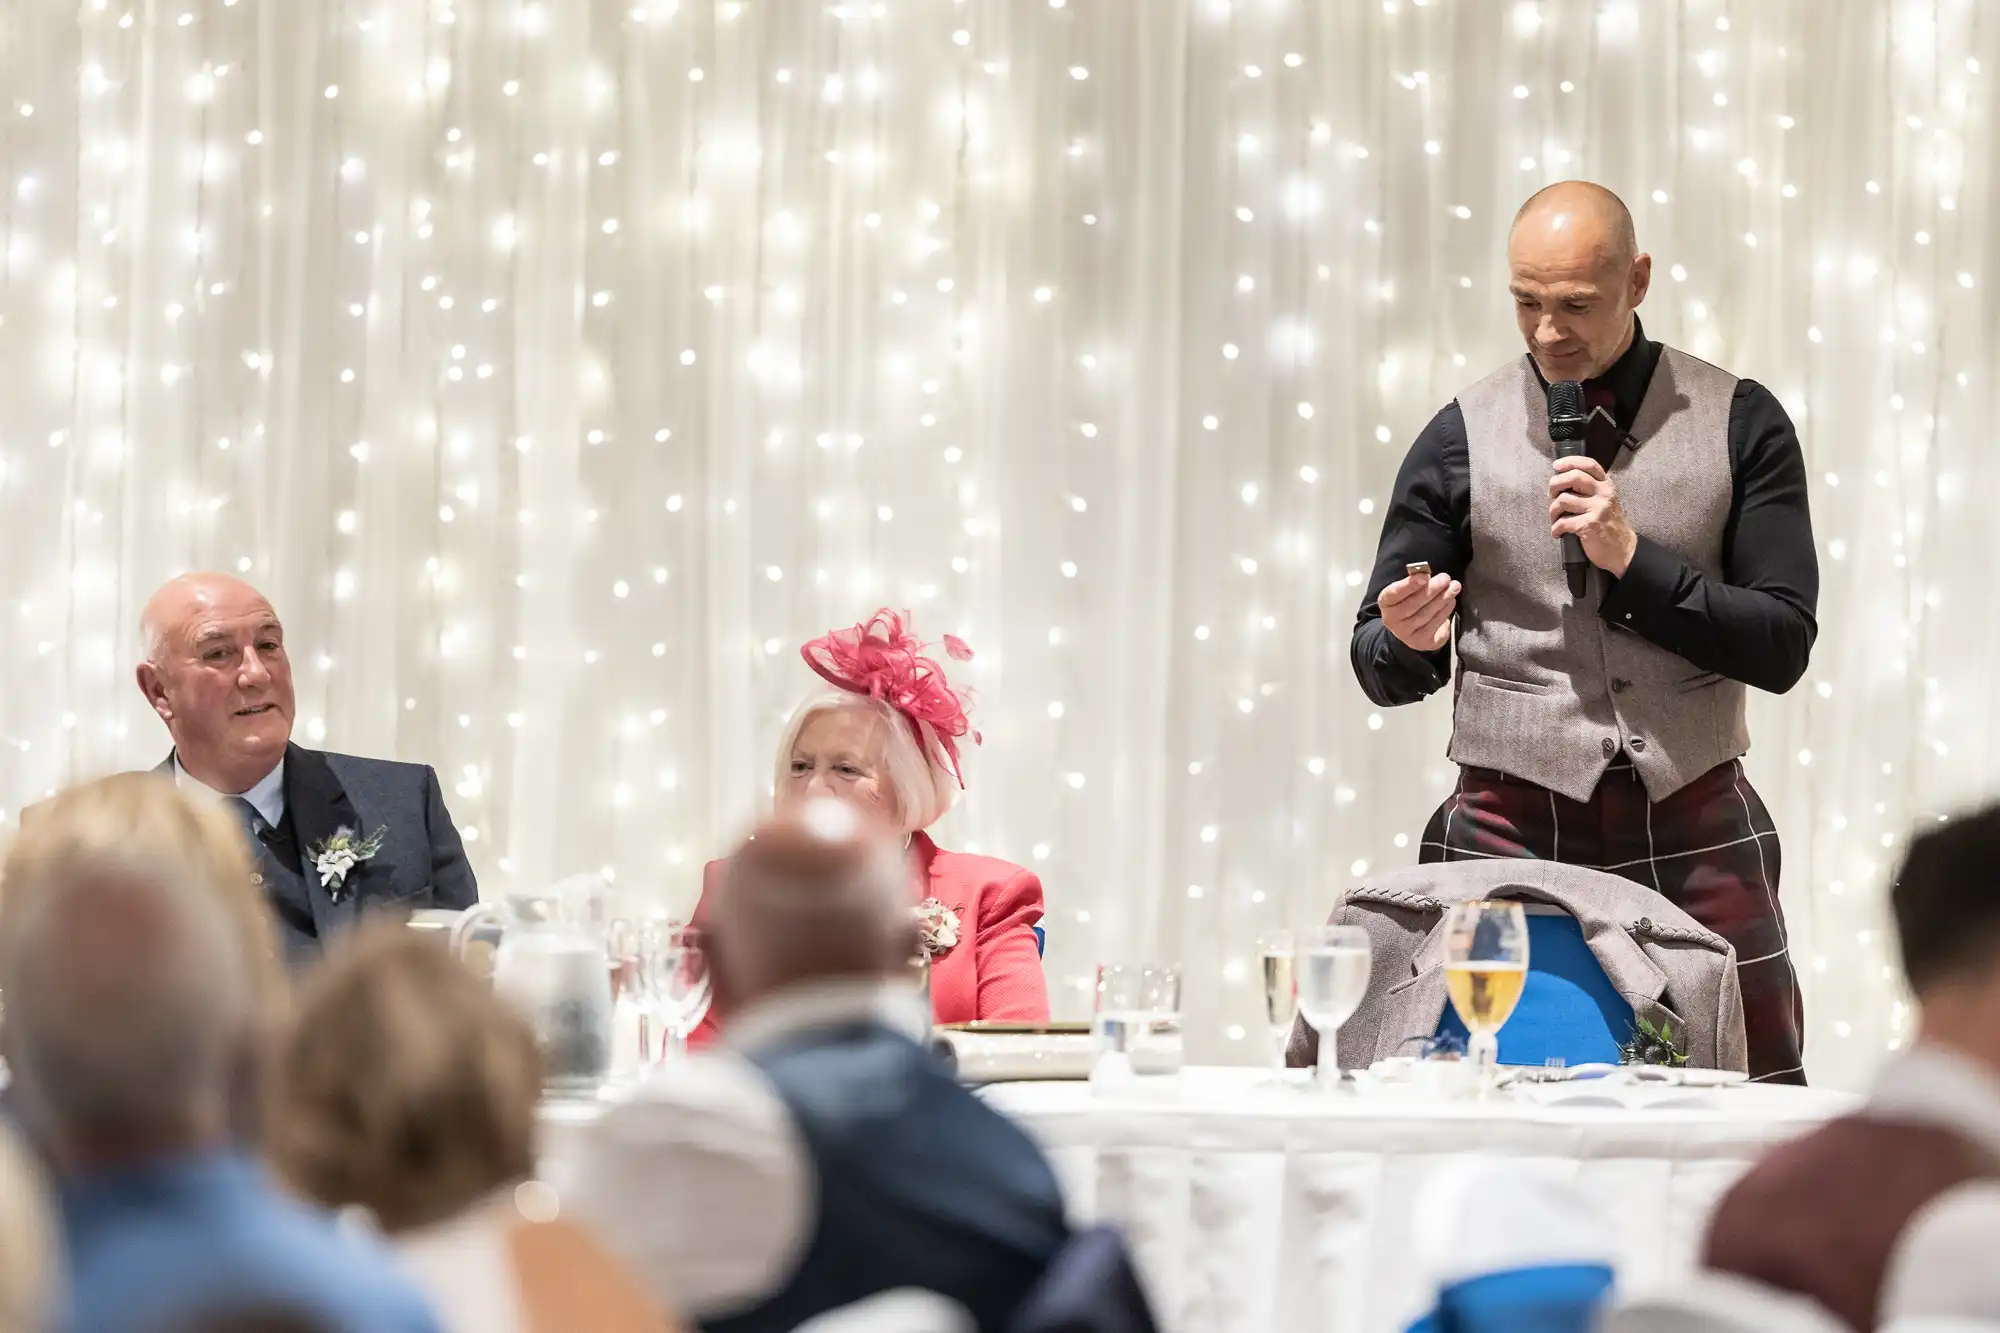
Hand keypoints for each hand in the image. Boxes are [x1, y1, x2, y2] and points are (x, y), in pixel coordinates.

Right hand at [1378, 570, 1461, 653]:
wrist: (1409, 627)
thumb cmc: (1409, 601)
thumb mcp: (1407, 590)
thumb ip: (1415, 581)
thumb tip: (1426, 574)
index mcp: (1386, 603)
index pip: (1395, 593)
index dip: (1410, 584)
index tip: (1425, 575)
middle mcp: (1392, 620)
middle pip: (1413, 604)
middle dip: (1432, 590)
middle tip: (1446, 578)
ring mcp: (1406, 634)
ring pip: (1426, 615)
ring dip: (1443, 599)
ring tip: (1454, 588)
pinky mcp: (1421, 642)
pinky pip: (1435, 626)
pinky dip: (1445, 612)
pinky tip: (1451, 602)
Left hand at [1549, 456, 1637, 575]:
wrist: (1623, 549)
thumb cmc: (1609, 524)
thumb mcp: (1605, 500)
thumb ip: (1590, 489)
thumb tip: (1562, 480)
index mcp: (1607, 485)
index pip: (1589, 464)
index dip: (1570, 462)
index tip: (1556, 466)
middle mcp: (1604, 494)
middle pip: (1573, 477)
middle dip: (1555, 484)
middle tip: (1551, 495)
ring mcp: (1598, 509)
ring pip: (1563, 499)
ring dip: (1553, 510)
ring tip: (1555, 518)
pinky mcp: (1590, 525)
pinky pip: (1563, 522)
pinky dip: (1555, 528)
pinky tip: (1558, 532)